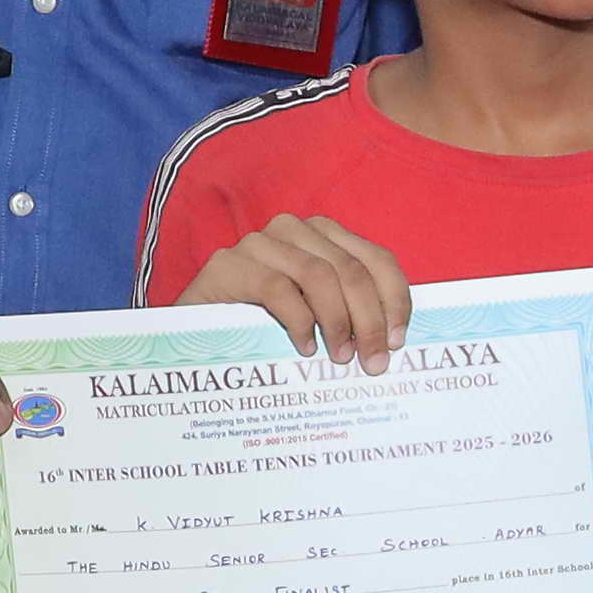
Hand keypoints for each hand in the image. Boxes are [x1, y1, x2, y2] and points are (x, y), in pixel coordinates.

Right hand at [181, 211, 408, 367]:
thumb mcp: (317, 314)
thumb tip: (394, 341)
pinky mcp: (228, 265)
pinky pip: (278, 290)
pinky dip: (300, 322)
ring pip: (319, 276)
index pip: (376, 258)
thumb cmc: (262, 327)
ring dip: (338, 322)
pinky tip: (306, 348)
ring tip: (341, 358)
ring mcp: (258, 244)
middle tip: (374, 362)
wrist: (193, 334)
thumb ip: (350, 312)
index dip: (395, 298)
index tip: (400, 339)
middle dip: (371, 320)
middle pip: (351, 270)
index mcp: (323, 236)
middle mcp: (293, 230)